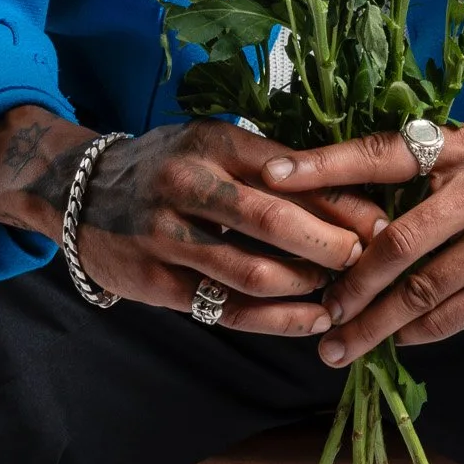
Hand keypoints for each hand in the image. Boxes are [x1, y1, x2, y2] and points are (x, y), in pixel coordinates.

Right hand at [0, 106, 385, 334]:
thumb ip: (274, 165)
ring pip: (251, 271)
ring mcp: (166, 236)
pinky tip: (310, 320)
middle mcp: (187, 185)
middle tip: (368, 260)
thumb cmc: (169, 164)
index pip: (291, 171)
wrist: (79, 191)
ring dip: (305, 287)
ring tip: (341, 294)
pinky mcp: (154, 282)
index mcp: (212, 143)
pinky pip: (224, 308)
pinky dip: (274, 319)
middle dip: (330, 245)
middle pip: (273, 219)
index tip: (385, 220)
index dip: (342, 200)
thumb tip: (359, 192)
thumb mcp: (214, 144)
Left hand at [264, 113, 463, 363]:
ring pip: (423, 291)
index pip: (379, 153)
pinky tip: (397, 342)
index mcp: (457, 147)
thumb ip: (419, 173)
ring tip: (340, 346)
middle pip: (394, 244)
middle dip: (348, 284)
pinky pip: (457, 314)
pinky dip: (422, 332)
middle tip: (316, 311)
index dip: (323, 165)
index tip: (271, 177)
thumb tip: (343, 207)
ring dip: (376, 324)